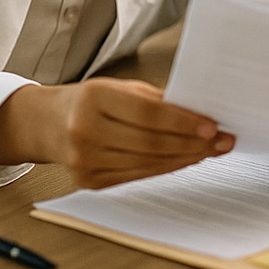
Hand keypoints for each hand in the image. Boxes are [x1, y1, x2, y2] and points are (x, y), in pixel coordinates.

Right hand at [0, 78, 233, 188]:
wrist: (46, 123)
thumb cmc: (89, 100)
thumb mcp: (120, 87)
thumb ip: (156, 100)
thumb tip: (199, 112)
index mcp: (94, 97)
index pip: (148, 113)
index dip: (183, 122)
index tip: (212, 125)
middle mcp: (85, 130)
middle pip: (151, 142)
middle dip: (192, 144)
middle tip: (221, 141)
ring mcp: (84, 160)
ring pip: (147, 163)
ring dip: (184, 158)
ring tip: (209, 151)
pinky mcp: (89, 181)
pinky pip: (137, 175)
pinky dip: (165, 168)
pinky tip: (184, 160)